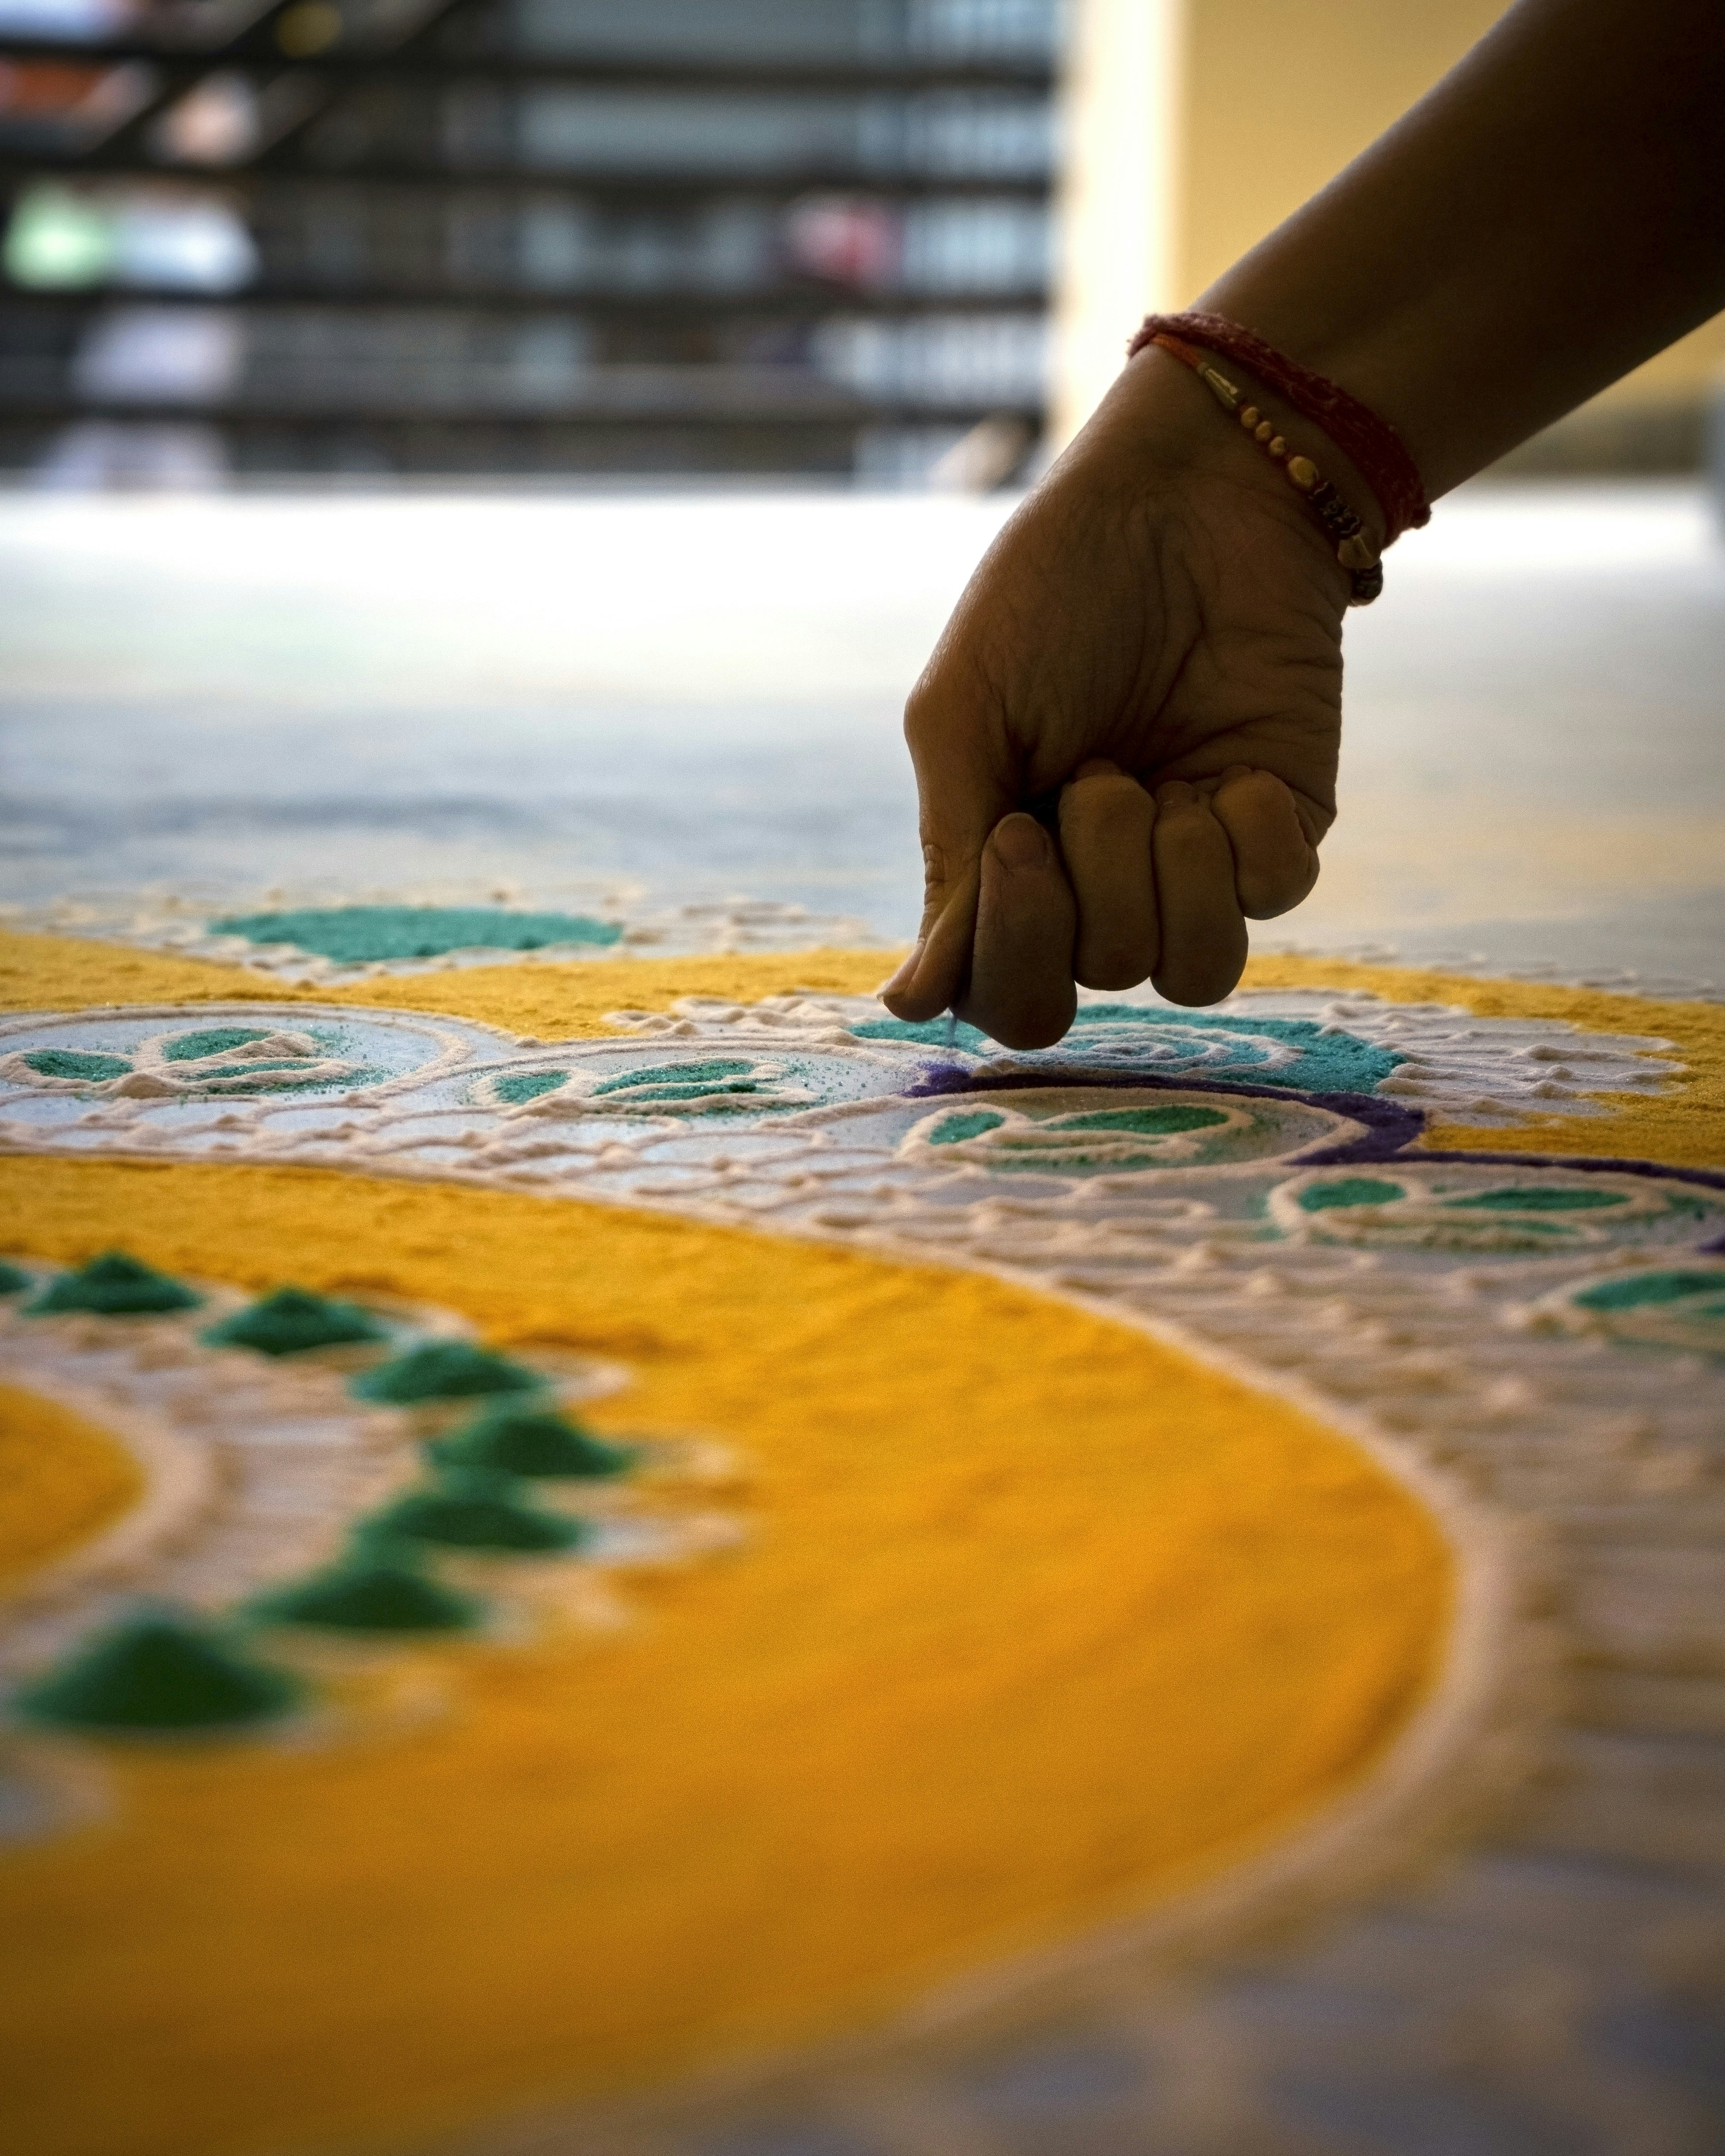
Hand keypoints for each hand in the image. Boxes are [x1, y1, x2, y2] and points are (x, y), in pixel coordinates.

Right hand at [882, 347, 1352, 1047]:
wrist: (1190, 493)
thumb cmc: (1055, 592)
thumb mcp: (968, 716)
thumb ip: (950, 859)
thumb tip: (909, 1005)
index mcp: (1012, 868)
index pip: (1009, 1000)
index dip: (1013, 954)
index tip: (1016, 836)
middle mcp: (1104, 884)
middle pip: (1098, 986)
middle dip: (1093, 885)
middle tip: (1094, 774)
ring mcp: (1195, 865)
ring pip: (1196, 973)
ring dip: (1173, 878)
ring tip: (1161, 784)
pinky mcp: (1281, 828)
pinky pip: (1275, 899)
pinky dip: (1248, 837)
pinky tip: (1233, 768)